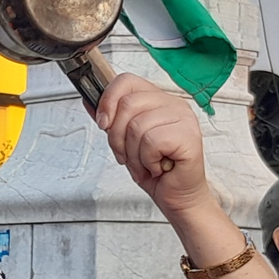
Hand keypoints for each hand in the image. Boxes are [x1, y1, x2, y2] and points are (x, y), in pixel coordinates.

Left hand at [97, 73, 209, 214]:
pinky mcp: (189, 136)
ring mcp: (183, 118)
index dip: (108, 100)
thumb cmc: (156, 171)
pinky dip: (148, 160)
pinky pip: (152, 141)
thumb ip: (110, 120)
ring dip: (134, 154)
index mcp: (158, 101)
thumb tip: (89, 100)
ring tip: (146, 164)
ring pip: (137, 125)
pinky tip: (158, 166)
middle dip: (118, 137)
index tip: (103, 123)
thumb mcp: (125, 143)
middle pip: (127, 104)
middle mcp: (173, 105)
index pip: (127, 81)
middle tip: (129, 155)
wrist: (178, 197)